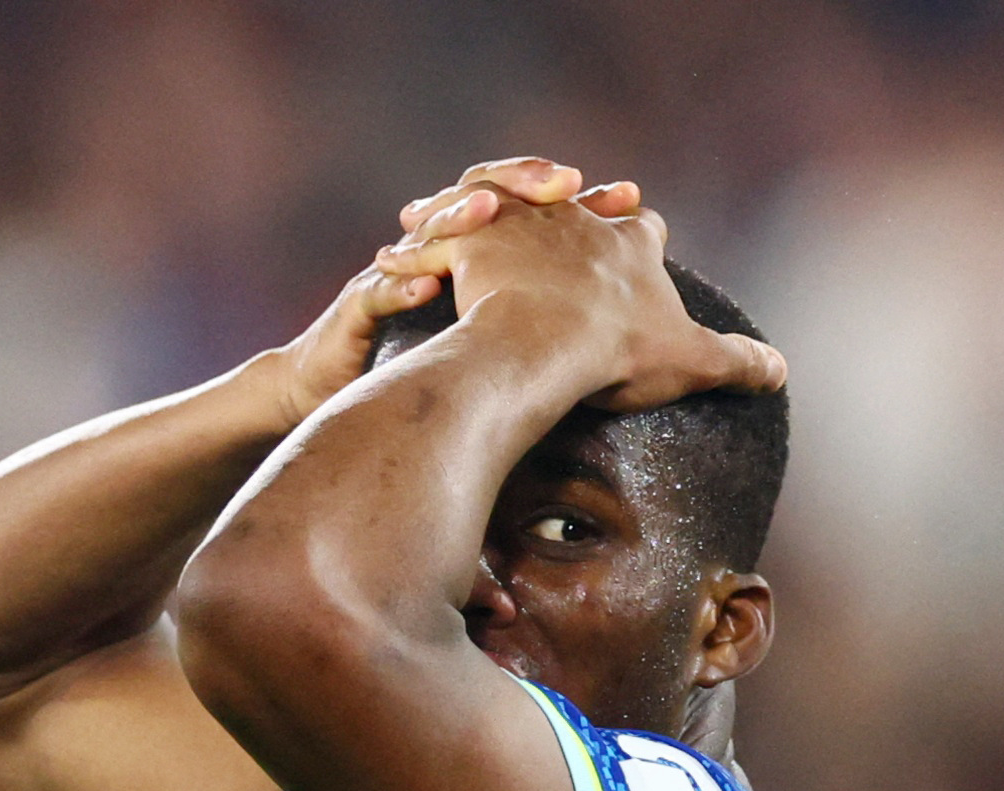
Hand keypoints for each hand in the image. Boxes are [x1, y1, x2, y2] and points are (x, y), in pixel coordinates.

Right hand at [260, 159, 636, 428]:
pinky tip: (426, 291)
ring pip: (430, 233)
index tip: (629, 194)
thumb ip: (574, 337)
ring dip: (458, 218)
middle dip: (522, 181)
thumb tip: (650, 331)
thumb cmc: (443, 374)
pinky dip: (398, 290)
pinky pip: (377, 295)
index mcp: (485, 256)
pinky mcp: (360, 311)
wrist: (354, 398)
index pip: (532, 206)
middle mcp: (446, 252)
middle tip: (567, 180)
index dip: (576, 195)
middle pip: (485, 194)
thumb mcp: (511, 352)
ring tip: (490, 213)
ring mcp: (401, 275)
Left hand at [400, 191, 785, 412]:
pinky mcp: (472, 240)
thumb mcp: (692, 361)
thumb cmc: (620, 353)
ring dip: (472, 209)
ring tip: (446, 221)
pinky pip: (439, 234)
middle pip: (566, 203)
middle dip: (556, 207)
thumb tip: (782, 369)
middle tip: (539, 216)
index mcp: (628, 245)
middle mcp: (576, 220)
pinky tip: (398, 255)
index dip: (635, 229)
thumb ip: (739, 362)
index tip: (633, 229)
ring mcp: (522, 224)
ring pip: (495, 202)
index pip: (638, 226)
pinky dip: (420, 242)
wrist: (552, 344)